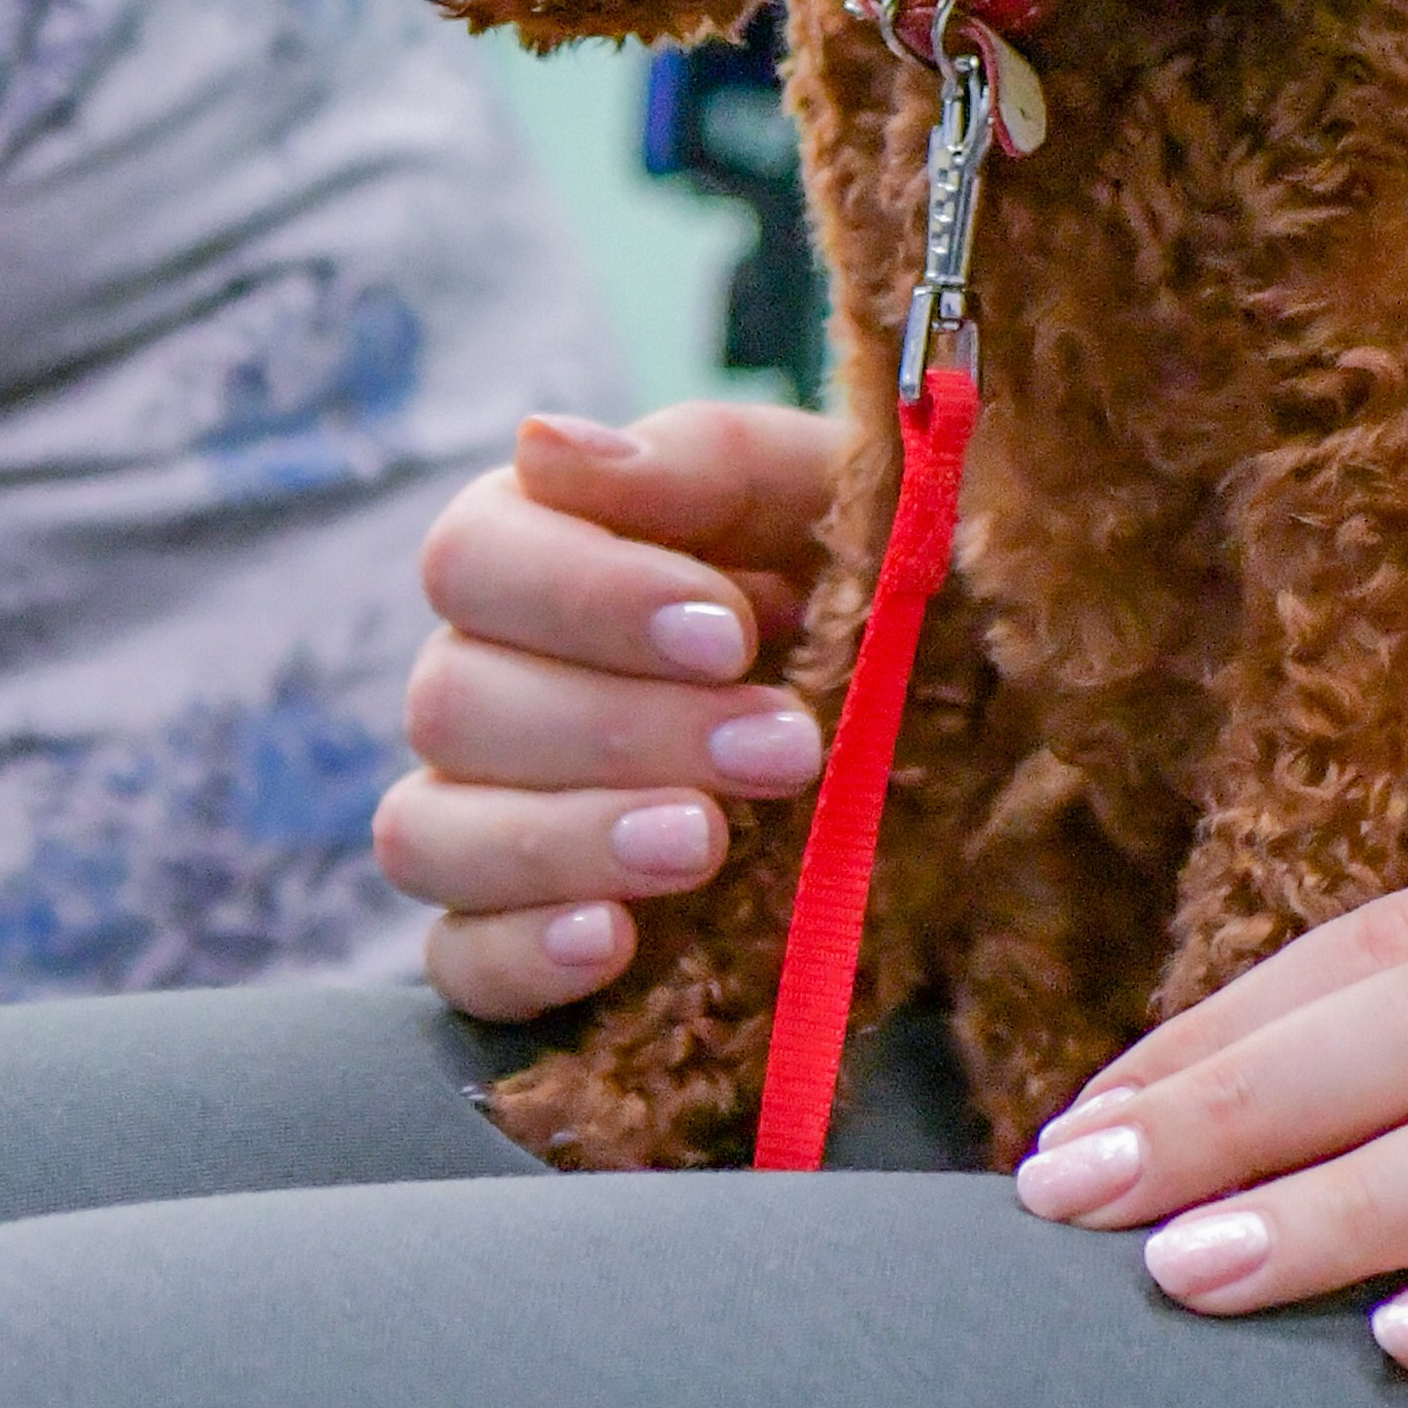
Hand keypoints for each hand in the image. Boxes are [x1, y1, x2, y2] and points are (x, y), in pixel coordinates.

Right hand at [377, 399, 847, 1019]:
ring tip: (706, 847)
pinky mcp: (516, 943)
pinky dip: (521, 955)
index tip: (726, 633)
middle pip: (451, 700)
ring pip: (430, 831)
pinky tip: (613, 942)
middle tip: (782, 752)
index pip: (472, 556)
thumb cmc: (888, 591)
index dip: (583, 596)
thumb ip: (712, 460)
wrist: (978, 738)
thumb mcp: (844, 500)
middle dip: (622, 727)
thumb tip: (548, 444)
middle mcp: (493, 682)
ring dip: (565, 838)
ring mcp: (490, 818)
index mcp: (552, 552)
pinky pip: (457, 962)